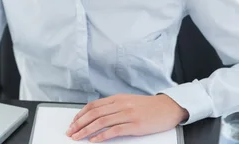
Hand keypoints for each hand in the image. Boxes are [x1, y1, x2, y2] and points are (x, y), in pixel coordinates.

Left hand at [66, 94, 188, 141]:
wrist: (168, 108)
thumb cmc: (149, 107)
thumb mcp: (129, 101)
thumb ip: (114, 106)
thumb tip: (97, 114)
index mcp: (118, 98)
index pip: (93, 105)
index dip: (81, 114)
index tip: (73, 122)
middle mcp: (120, 104)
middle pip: (94, 114)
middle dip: (79, 123)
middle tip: (71, 132)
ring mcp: (127, 114)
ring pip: (101, 122)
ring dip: (86, 131)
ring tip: (78, 137)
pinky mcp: (134, 125)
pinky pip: (114, 131)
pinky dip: (101, 136)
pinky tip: (94, 141)